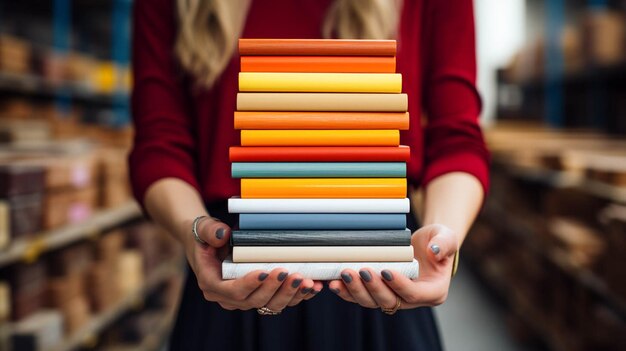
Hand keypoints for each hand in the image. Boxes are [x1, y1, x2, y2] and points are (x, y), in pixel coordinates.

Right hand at [182, 217, 323, 310]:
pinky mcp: (260, 297)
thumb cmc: (208, 236)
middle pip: (254, 301)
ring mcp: (245, 300)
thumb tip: (222, 234)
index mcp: (212, 284)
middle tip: (288, 272)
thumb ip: (211, 232)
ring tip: (304, 281)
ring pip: (270, 305)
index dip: (249, 284)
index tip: (264, 272)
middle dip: (274, 288)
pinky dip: (297, 295)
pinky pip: (280, 301)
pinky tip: (311, 287)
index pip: (233, 291)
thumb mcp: (205, 230)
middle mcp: (228, 298)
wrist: (210, 244)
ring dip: (289, 295)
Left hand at [328, 224, 456, 309]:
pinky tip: (334, 282)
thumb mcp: (447, 236)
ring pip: (372, 302)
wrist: (426, 244)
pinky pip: (361, 297)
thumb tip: (433, 250)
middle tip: (360, 270)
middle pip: (390, 301)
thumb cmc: (438, 240)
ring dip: (356, 291)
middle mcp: (412, 300)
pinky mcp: (379, 293)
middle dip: (373, 288)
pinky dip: (348, 291)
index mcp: (433, 291)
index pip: (414, 293)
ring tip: (343, 275)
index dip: (399, 285)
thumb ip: (444, 243)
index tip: (386, 270)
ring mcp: (394, 298)